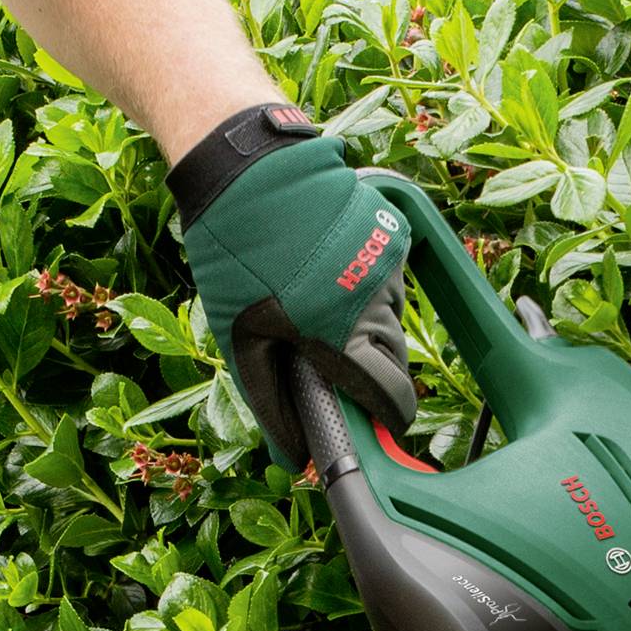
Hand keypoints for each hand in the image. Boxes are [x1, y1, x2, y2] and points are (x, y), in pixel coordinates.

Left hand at [167, 101, 415, 470]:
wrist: (248, 171)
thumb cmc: (234, 258)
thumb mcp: (239, 338)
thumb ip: (270, 403)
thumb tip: (293, 459)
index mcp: (338, 332)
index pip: (392, 396)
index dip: (391, 416)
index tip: (385, 425)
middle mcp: (374, 301)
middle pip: (396, 361)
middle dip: (375, 374)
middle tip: (336, 368)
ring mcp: (388, 264)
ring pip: (394, 320)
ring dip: (370, 330)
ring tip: (321, 309)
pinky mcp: (392, 234)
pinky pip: (392, 281)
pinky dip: (370, 289)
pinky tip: (331, 276)